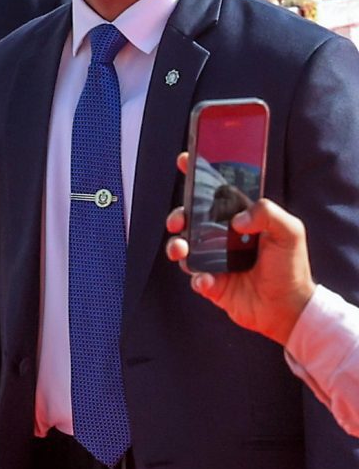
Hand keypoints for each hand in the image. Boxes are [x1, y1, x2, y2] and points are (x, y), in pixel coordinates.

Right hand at [163, 168, 315, 344]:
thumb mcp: (290, 232)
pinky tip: (209, 280)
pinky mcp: (211, 284)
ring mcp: (215, 261)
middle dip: (177, 215)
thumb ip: (267, 213)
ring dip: (177, 247)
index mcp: (241, 221)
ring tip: (183, 250)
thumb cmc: (291, 267)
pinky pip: (194, 277)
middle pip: (190, 220)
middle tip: (178, 220)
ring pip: (183, 248)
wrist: (288, 307)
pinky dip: (198, 278)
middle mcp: (224, 239)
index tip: (185, 161)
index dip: (199, 177)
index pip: (217, 195)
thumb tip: (236, 221)